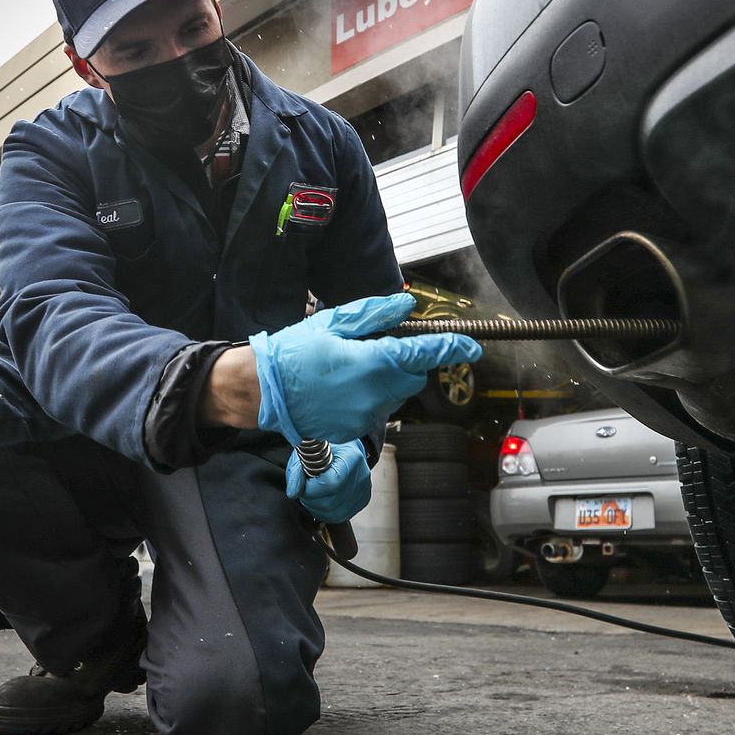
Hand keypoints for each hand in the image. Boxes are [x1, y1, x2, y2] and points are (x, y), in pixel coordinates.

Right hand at [249, 293, 481, 444]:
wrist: (262, 390)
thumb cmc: (295, 352)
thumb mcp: (335, 323)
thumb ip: (376, 315)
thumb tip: (408, 305)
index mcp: (373, 363)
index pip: (425, 355)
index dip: (452, 349)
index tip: (472, 347)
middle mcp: (375, 394)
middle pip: (413, 377)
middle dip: (408, 362)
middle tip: (379, 347)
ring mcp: (365, 416)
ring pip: (396, 394)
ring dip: (388, 379)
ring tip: (353, 366)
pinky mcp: (354, 429)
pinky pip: (376, 409)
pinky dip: (370, 396)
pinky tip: (344, 386)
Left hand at [285, 440, 371, 521]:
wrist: (343, 446)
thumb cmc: (324, 446)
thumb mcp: (306, 451)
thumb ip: (296, 471)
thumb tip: (293, 493)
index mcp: (351, 457)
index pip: (330, 483)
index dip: (310, 489)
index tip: (302, 483)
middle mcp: (362, 475)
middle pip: (331, 502)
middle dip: (311, 500)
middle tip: (305, 488)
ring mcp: (364, 489)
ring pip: (334, 513)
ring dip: (316, 507)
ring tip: (312, 493)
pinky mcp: (363, 499)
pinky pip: (341, 515)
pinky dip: (326, 512)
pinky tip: (322, 499)